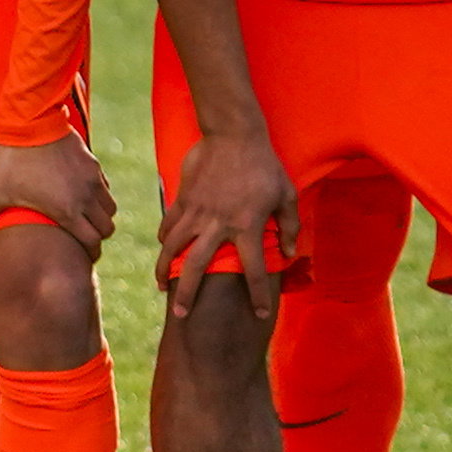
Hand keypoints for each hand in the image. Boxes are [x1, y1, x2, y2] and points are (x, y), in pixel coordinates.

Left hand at [0, 131, 118, 257]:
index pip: (92, 243)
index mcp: (67, 210)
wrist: (29, 120)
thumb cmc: (10, 159)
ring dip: (99, 216)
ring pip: (109, 208)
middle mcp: (86, 197)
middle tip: (82, 239)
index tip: (81, 255)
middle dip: (96, 237)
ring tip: (82, 217)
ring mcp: (92, 178)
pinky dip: (98, 195)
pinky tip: (79, 193)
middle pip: (106, 228)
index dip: (89, 253)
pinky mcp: (92, 162)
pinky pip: (104, 186)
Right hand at [157, 123, 298, 320]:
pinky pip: (170, 224)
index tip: (258, 314)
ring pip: (174, 248)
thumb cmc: (264, 165)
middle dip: (189, 295)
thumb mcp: (286, 195)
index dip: (257, 295)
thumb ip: (289, 226)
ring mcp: (197, 212)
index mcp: (248, 227)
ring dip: (166, 270)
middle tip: (182, 316)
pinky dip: (165, 239)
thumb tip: (289, 253)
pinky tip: (164, 249)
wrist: (233, 134)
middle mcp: (218, 225)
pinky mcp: (183, 198)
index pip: (253, 271)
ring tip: (161, 287)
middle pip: (198, 268)